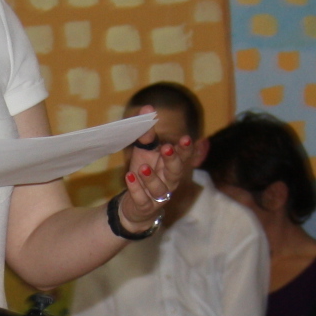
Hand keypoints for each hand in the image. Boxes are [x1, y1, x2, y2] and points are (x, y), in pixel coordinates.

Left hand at [119, 111, 193, 229]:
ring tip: (142, 167)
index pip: (183, 158)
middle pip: (176, 173)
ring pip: (159, 189)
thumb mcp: (144, 151)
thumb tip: (147, 108)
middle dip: (173, 161)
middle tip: (167, 148)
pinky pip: (142, 200)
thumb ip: (146, 132)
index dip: (186, 150)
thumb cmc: (143, 174)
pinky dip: (136, 190)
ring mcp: (157, 197)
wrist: (134, 206)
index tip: (186, 139)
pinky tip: (129, 177)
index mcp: (171, 167)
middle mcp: (168, 182)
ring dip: (151, 178)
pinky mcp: (144, 207)